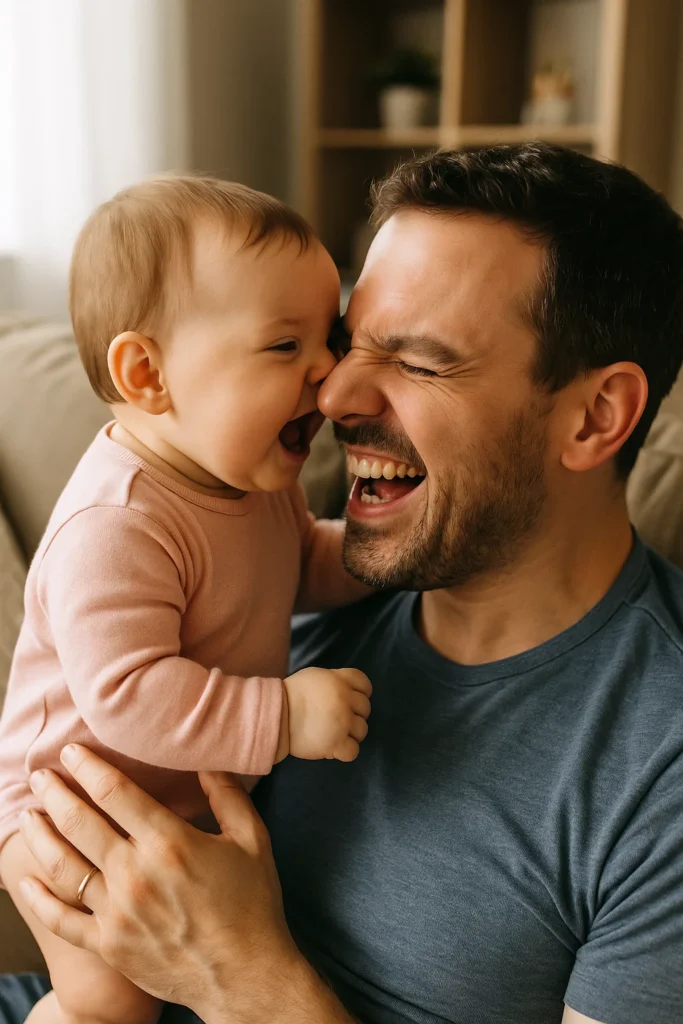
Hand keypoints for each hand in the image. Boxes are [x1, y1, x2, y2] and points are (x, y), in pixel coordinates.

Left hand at [17, 746, 306, 1021]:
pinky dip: (39, 899)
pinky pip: (63, 919)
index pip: (115, 792)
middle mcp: (135, 873)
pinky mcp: (109, 944)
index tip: (72, 750)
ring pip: (65, 866)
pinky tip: (24, 880)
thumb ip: (228, 795)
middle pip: (80, 823)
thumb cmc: (253, 904)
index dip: (88, 767)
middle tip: (41, 775)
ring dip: (42, 836)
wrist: (245, 976)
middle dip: (56, 793)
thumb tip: (208, 761)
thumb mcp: (252, 839)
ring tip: (30, 815)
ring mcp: (117, 912)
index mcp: (168, 842)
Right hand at [279, 667, 370, 761]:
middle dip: (355, 714)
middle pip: (365, 708)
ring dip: (351, 734)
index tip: (351, 701)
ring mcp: (342, 722)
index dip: (361, 693)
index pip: (364, 684)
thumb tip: (347, 689)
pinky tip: (334, 747)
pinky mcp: (336, 743)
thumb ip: (335, 680)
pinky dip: (345, 751)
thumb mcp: (316, 676)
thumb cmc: (292, 694)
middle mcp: (345, 700)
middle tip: (339, 719)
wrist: (276, 715)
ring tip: (336, 734)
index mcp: (340, 681)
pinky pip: (353, 751)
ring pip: (362, 730)